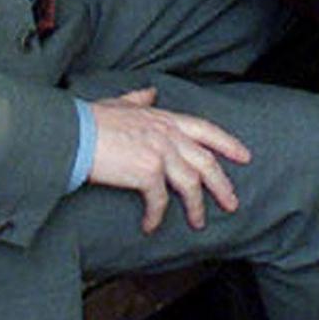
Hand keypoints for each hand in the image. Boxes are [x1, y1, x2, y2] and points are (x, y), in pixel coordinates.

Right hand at [88, 88, 251, 232]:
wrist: (73, 133)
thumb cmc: (90, 120)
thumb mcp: (120, 104)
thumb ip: (139, 99)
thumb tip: (150, 93)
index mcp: (165, 118)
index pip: (206, 130)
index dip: (228, 143)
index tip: (245, 157)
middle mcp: (168, 134)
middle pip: (206, 162)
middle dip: (222, 185)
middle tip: (233, 204)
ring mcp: (161, 152)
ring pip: (191, 185)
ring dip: (196, 208)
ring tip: (198, 224)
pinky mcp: (147, 172)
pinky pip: (160, 201)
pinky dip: (156, 217)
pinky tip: (151, 227)